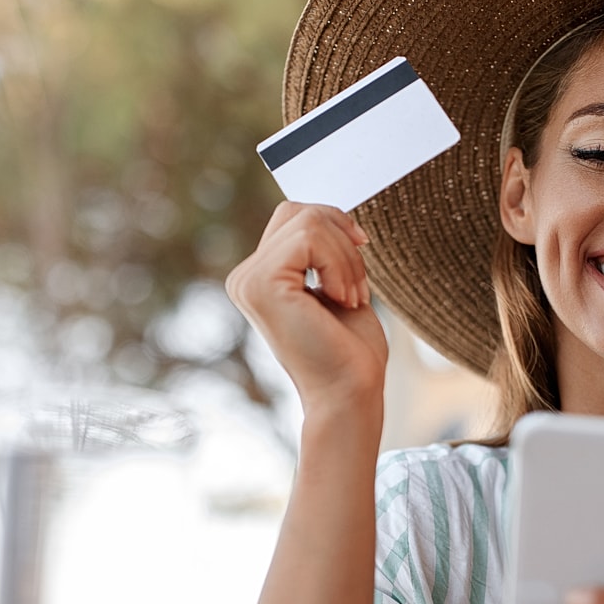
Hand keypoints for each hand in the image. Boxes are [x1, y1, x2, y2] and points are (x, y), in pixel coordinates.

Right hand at [225, 202, 387, 411]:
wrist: (349, 392)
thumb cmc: (349, 349)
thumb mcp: (336, 283)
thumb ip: (323, 248)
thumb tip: (329, 211)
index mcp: (259, 277)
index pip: (294, 216)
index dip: (336, 227)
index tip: (359, 260)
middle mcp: (244, 277)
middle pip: (299, 210)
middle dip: (343, 239)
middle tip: (356, 287)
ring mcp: (248, 280)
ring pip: (308, 221)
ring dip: (347, 258)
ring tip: (350, 297)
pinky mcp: (261, 284)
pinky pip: (308, 237)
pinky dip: (339, 264)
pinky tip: (340, 299)